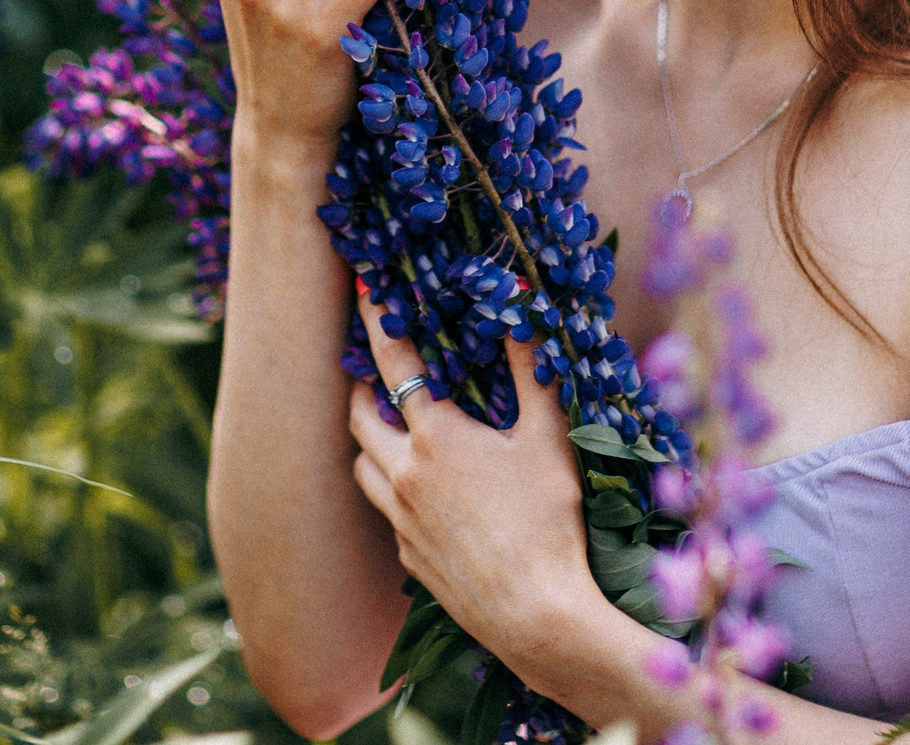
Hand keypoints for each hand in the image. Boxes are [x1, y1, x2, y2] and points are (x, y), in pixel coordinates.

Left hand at [347, 279, 596, 674]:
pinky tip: (418, 492)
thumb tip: (523, 318)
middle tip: (369, 370)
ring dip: (367, 441)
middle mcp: (406, 474)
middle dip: (361, 386)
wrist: (534, 614)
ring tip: (382, 428)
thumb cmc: (549, 522)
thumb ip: (533, 374)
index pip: (397, 365)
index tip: (365, 294)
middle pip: (360, 417)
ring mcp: (402, 519)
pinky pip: (386, 510)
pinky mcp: (409, 555)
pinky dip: (391, 489)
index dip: (380, 325)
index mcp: (437, 437)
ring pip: (363, 466)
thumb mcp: (549, 439)